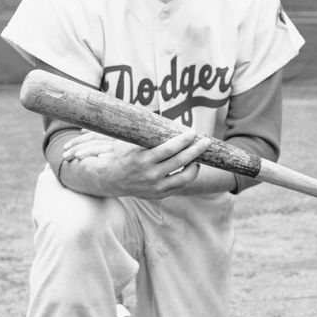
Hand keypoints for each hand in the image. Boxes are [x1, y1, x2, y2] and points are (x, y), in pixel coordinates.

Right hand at [62, 128, 208, 198]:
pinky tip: (191, 166)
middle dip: (196, 150)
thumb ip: (149, 137)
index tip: (193, 132)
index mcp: (143, 160)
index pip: (169, 149)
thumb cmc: (123, 157)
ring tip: (198, 156)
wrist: (110, 180)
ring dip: (195, 165)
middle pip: (181, 161)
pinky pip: (180, 185)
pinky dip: (188, 175)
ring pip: (185, 177)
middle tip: (206, 141)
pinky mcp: (160, 194)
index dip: (184, 140)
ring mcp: (156, 187)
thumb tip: (166, 122)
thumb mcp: (132, 144)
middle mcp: (151, 175)